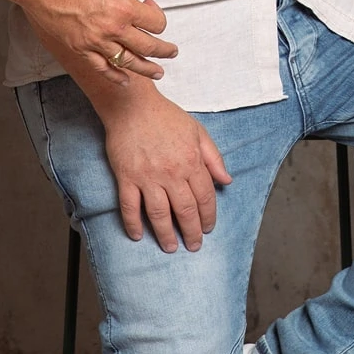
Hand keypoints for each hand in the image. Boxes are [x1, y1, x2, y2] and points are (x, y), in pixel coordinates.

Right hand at [22, 0, 175, 84]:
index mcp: (125, 7)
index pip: (156, 23)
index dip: (159, 18)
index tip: (152, 11)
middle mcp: (114, 29)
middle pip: (148, 47)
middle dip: (164, 51)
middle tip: (172, 52)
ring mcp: (96, 42)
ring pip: (128, 62)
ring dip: (147, 69)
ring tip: (158, 73)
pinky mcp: (80, 49)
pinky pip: (102, 68)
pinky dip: (115, 76)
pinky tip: (125, 80)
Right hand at [97, 84, 233, 251]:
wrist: (133, 106)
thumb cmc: (166, 117)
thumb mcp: (198, 132)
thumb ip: (214, 158)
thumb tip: (226, 181)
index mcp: (191, 161)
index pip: (205, 197)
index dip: (209, 216)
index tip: (208, 228)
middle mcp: (171, 172)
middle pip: (185, 210)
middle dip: (192, 232)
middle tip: (194, 246)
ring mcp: (147, 176)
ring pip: (159, 214)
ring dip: (166, 234)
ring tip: (170, 247)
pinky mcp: (126, 177)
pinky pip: (129, 206)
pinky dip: (133, 223)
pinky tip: (138, 235)